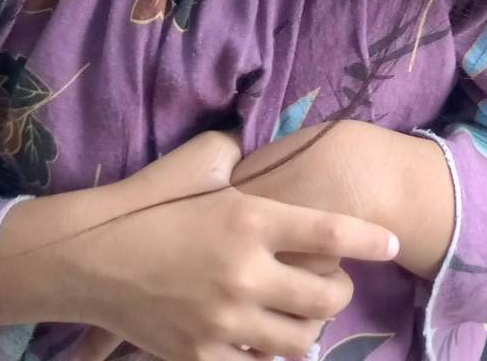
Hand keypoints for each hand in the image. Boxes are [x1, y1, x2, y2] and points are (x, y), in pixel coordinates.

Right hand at [47, 132, 398, 360]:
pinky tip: (265, 344)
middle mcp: (244, 272)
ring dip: (309, 332)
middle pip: (324, 297)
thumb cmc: (151, 203)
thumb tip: (262, 146)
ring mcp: (223, 320)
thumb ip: (240, 153)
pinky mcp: (199, 356)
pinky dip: (267, 358)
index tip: (394, 244)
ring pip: (296, 342)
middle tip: (337, 286)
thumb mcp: (201, 164)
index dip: (370, 240)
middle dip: (340, 293)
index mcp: (250, 218)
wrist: (92, 260)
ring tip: (303, 318)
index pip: (329, 232)